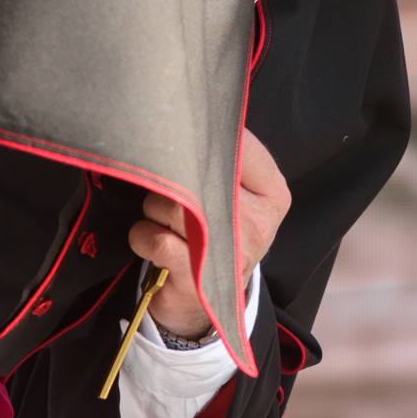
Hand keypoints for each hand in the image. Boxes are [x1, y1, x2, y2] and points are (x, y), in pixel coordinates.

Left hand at [128, 130, 290, 340]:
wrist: (206, 302)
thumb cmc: (216, 235)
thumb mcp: (237, 199)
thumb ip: (226, 163)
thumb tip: (192, 114)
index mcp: (274, 195)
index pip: (240, 146)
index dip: (203, 142)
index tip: (184, 147)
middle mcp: (258, 222)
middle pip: (198, 175)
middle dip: (174, 182)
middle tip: (171, 192)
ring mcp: (229, 252)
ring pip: (172, 206)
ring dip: (154, 210)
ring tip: (164, 222)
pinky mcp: (196, 275)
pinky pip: (155, 238)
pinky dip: (142, 236)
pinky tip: (152, 242)